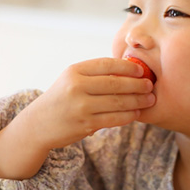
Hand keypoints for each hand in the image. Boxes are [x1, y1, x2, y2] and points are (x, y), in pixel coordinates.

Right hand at [29, 58, 154, 149]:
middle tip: (150, 86)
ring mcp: (81, 106)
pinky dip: (129, 115)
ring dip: (138, 101)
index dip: (128, 66)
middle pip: (116, 83)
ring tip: (149, 100)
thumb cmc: (62, 98)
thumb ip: (95, 74)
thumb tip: (129, 68)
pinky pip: (114, 119)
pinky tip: (137, 113)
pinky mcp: (85, 124)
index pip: (107, 64)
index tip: (142, 69)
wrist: (38, 124)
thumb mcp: (71, 79)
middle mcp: (76, 87)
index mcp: (74, 71)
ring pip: (118, 102)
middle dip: (137, 84)